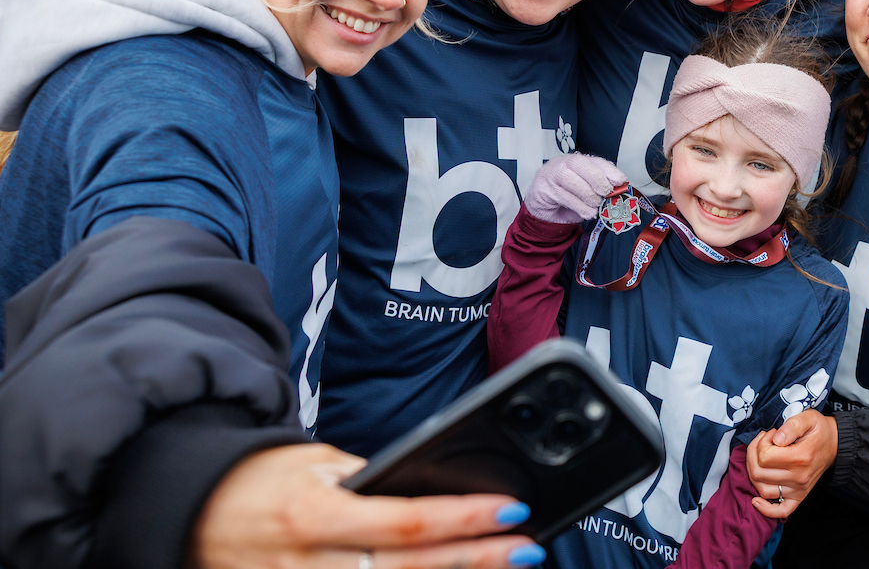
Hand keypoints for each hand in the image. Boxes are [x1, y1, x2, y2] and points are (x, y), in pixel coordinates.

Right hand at [191, 444, 542, 568]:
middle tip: (527, 550)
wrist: (188, 513)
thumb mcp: (309, 463)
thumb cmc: (256, 481)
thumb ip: (364, 481)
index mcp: (313, 516)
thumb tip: (426, 487)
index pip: (403, 521)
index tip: (509, 511)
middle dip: (474, 561)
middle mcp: (308, 566)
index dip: (461, 519)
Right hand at [523, 153, 626, 223]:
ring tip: (595, 206)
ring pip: (570, 179)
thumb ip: (600, 188)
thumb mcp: (587, 193)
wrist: (545, 213)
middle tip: (606, 193)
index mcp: (576, 162)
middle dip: (597, 179)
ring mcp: (550, 174)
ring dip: (587, 195)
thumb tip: (619, 191)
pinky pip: (562, 195)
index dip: (608, 169)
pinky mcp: (542, 188)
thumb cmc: (568, 200)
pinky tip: (586, 213)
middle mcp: (562, 163)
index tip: (621, 180)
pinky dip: (578, 206)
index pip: (593, 159)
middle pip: (579, 163)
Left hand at [745, 410, 837, 519]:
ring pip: (762, 489)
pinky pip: (781, 511)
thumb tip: (776, 439)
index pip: (764, 457)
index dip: (761, 442)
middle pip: (758, 473)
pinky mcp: (799, 497)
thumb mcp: (808, 418)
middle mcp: (799, 477)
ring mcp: (799, 489)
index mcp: (800, 457)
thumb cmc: (819, 431)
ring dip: (753, 472)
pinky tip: (756, 500)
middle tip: (763, 443)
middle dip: (753, 454)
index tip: (770, 434)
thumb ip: (791, 425)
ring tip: (762, 457)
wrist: (835, 444)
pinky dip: (766, 509)